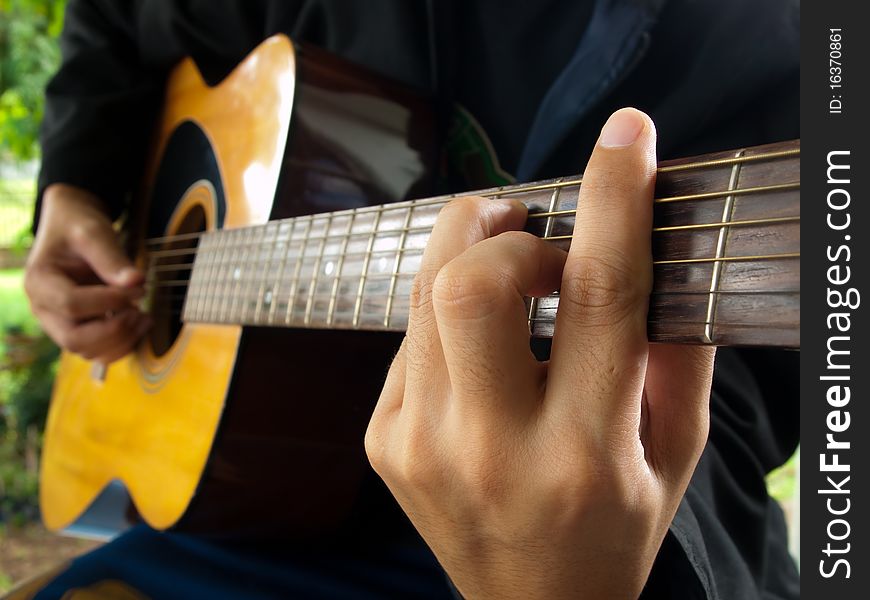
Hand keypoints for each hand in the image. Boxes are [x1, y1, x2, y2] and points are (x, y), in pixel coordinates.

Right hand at [25, 184, 149, 363]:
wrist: (73, 227)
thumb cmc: (78, 226)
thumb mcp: (94, 232)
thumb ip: (112, 257)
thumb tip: (136, 282)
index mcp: (39, 281)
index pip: (72, 304)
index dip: (110, 301)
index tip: (139, 288)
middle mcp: (43, 308)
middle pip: (74, 339)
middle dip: (114, 330)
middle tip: (141, 311)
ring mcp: (58, 322)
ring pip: (86, 351)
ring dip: (120, 340)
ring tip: (144, 317)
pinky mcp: (76, 328)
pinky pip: (97, 350)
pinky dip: (120, 345)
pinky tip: (139, 323)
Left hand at [365, 109, 714, 598]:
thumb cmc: (613, 531)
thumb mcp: (671, 457)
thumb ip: (676, 356)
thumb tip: (657, 251)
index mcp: (584, 453)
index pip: (599, 296)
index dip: (613, 200)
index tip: (625, 136)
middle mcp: (492, 449)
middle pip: (473, 283)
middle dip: (503, 226)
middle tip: (533, 228)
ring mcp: (422, 446)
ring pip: (424, 296)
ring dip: (467, 249)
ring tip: (507, 258)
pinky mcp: (384, 443)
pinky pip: (408, 338)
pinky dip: (447, 315)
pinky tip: (478, 344)